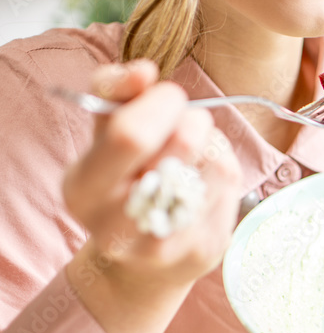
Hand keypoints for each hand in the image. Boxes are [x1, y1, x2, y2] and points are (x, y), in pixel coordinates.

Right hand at [64, 59, 242, 290]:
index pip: (130, 135)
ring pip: (215, 163)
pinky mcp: (206, 250)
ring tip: (196, 153)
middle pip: (181, 147)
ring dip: (212, 144)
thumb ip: (114, 94)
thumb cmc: (123, 182)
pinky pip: (231, 186)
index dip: (159, 103)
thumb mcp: (103, 136)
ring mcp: (166, 245)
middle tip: (190, 120)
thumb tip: (142, 71)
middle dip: (193, 120)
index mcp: (84, 191)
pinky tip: (207, 177)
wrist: (142, 262)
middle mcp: (120, 226)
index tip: (168, 95)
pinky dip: (225, 168)